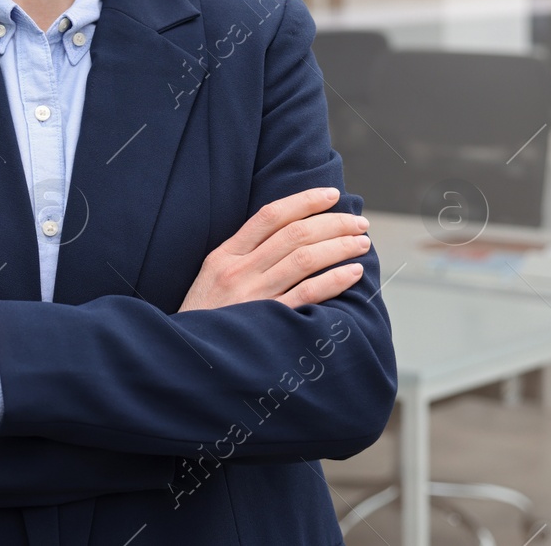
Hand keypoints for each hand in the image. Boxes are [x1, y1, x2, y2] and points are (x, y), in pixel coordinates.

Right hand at [177, 186, 369, 311]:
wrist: (189, 356)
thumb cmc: (206, 316)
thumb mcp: (213, 276)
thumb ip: (243, 255)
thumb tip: (290, 233)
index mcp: (225, 255)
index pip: (270, 216)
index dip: (304, 201)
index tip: (331, 195)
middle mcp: (239, 270)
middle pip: (294, 234)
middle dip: (333, 223)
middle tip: (358, 222)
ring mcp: (254, 295)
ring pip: (304, 259)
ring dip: (339, 246)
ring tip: (361, 243)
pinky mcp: (268, 321)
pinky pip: (307, 294)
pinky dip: (334, 280)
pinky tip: (353, 272)